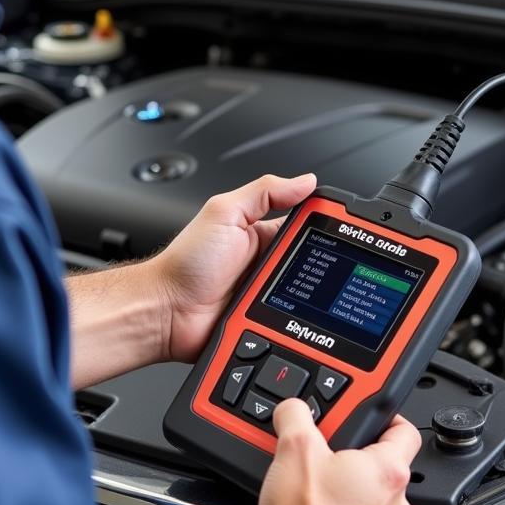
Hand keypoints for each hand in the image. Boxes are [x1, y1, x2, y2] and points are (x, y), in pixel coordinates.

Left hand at [153, 173, 316, 363]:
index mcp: (261, 233)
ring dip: (309, 298)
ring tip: (292, 294)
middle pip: (311, 263)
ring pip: (307, 297)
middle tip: (308, 267)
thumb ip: (263, 192)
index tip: (339, 226)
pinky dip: (297, 322)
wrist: (165, 311)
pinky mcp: (266, 320)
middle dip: (319, 266)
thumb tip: (304, 181)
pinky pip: (292, 323)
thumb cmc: (186, 264)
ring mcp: (268, 294)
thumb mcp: (223, 212)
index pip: (304, 224)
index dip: (323, 224)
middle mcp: (268, 263)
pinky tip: (293, 318)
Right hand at [257, 400, 420, 504]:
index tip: (374, 418)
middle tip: (328, 458)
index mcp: (387, 473)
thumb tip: (295, 409)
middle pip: (385, 473)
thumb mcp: (293, 446)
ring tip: (318, 495)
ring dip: (353, 500)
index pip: (407, 432)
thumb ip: (297, 415)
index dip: (389, 420)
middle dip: (358, 463)